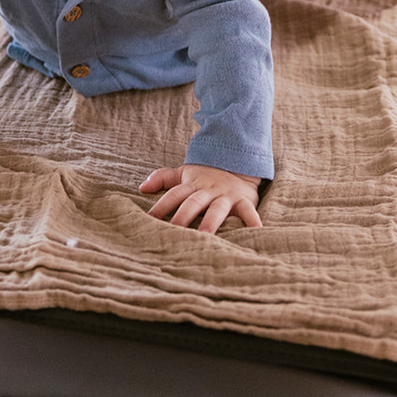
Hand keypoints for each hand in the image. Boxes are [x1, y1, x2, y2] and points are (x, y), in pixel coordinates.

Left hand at [139, 163, 261, 232]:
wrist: (238, 159)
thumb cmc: (206, 174)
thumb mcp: (184, 173)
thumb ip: (163, 178)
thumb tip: (141, 187)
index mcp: (192, 185)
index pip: (173, 195)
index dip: (161, 206)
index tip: (148, 220)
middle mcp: (208, 190)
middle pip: (193, 203)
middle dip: (183, 217)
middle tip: (173, 232)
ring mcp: (226, 195)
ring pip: (217, 209)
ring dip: (211, 222)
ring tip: (205, 237)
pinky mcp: (244, 200)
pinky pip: (249, 212)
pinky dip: (253, 221)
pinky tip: (254, 233)